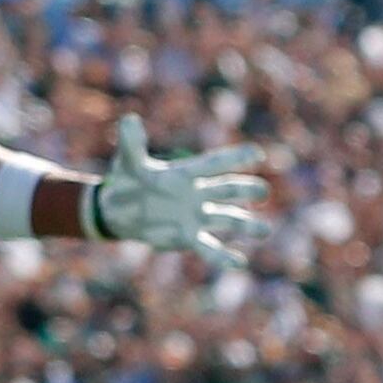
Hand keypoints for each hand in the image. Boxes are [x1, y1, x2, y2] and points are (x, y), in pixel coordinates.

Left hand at [92, 119, 269, 261]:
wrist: (117, 210)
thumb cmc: (125, 182)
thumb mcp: (127, 162)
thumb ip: (132, 144)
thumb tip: (129, 119)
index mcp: (185, 173)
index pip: (214, 164)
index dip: (235, 159)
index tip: (258, 154)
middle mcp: (196, 193)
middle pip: (226, 190)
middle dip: (245, 190)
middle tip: (264, 190)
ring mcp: (194, 216)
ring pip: (226, 219)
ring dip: (246, 224)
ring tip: (265, 230)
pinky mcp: (187, 236)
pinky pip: (208, 247)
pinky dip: (222, 256)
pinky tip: (238, 262)